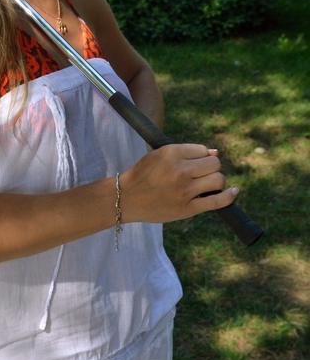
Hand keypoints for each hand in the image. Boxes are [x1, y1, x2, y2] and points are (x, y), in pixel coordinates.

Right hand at [119, 144, 237, 223]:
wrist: (126, 198)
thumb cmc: (143, 175)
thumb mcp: (159, 155)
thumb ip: (186, 152)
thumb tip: (215, 153)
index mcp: (171, 153)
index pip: (203, 150)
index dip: (202, 157)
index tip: (195, 164)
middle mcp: (179, 170)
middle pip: (214, 164)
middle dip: (211, 168)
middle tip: (202, 175)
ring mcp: (184, 191)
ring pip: (218, 180)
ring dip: (217, 181)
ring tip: (208, 185)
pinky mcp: (186, 209)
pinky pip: (217, 201)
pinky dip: (229, 196)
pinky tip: (233, 191)